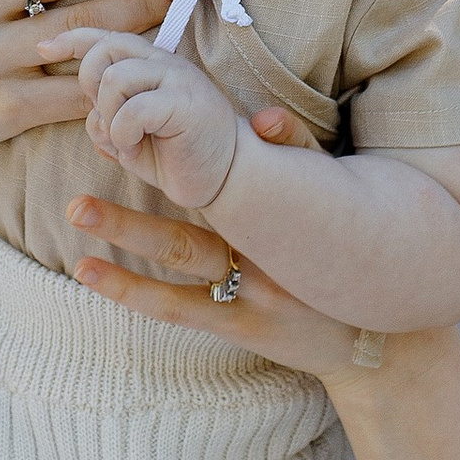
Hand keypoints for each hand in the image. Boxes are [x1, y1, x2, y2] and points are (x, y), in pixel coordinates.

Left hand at [69, 108, 459, 459]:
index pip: (233, 169)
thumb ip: (300, 155)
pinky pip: (178, 307)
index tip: (138, 114)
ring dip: (126, 231)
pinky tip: (88, 270)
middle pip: (200, 205)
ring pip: (182, 256)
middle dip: (145, 183)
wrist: (382, 346)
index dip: (187, 143)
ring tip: (77, 209)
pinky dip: (131, 289)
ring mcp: (252, 291)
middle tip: (93, 151)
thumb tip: (260, 116)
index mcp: (287, 211)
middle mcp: (268, 248)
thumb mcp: (336, 201)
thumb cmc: (347, 256)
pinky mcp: (240, 326)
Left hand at [72, 31, 239, 213]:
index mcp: (150, 65)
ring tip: (124, 142)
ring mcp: (177, 80)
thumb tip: (85, 110)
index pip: (106, 37)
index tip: (43, 48)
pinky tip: (134, 151)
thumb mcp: (130, 132)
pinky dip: (123, 134)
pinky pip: (134, 110)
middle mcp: (164, 64)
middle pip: (104, 50)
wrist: (226, 178)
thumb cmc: (176, 155)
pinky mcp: (186, 104)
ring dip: (108, 117)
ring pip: (115, 79)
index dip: (72, 38)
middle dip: (89, 87)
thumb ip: (108, 113)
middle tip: (105, 120)